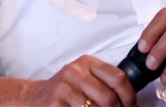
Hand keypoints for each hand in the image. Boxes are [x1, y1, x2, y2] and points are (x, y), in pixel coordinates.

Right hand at [22, 55, 136, 106]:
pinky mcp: (56, 103)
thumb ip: (105, 83)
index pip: (118, 77)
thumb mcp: (84, 79)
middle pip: (109, 97)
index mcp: (87, 63)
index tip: (132, 106)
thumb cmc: (64, 91)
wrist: (33, 98)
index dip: (129, 96)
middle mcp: (75, 71)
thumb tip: (131, 101)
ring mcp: (64, 87)